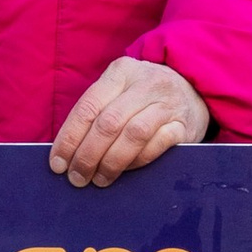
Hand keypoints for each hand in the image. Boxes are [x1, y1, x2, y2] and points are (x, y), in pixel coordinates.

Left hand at [49, 54, 209, 187]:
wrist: (193, 88)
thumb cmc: (144, 95)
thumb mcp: (120, 89)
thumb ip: (97, 111)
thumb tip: (66, 151)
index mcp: (121, 72)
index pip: (88, 107)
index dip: (69, 138)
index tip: (58, 163)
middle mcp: (145, 84)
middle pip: (108, 123)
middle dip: (87, 155)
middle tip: (77, 177)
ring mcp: (167, 104)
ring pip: (132, 135)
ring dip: (111, 162)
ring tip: (98, 179)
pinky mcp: (183, 125)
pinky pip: (155, 147)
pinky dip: (136, 162)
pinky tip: (124, 172)